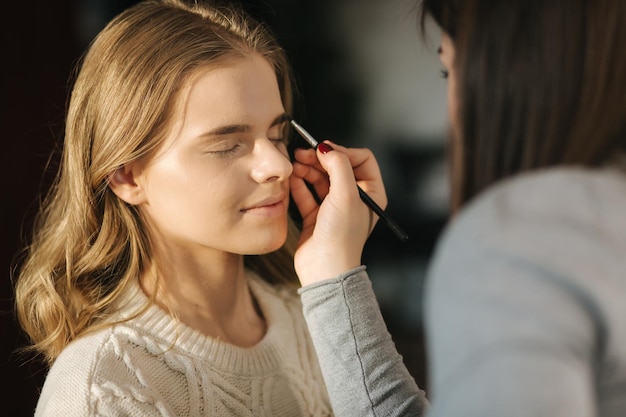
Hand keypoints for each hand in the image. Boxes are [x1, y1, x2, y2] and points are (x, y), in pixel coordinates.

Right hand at [290, 141, 386, 285]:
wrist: (324, 269)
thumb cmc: (342, 237)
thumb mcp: (346, 195)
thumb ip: (339, 166)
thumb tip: (326, 148)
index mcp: (371, 193)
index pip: (361, 159)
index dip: (342, 151)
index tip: (325, 150)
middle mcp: (354, 199)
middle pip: (337, 166)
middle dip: (320, 158)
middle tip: (303, 153)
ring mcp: (334, 207)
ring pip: (320, 178)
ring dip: (307, 169)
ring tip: (295, 164)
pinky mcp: (316, 216)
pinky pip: (307, 193)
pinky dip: (299, 184)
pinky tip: (292, 178)